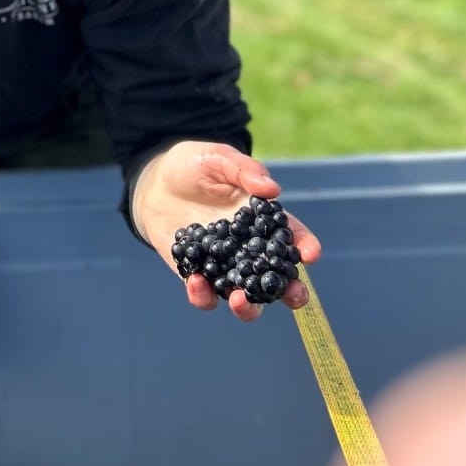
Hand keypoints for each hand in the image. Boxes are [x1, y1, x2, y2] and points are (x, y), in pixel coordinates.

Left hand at [132, 140, 321, 321]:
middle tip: (295, 296)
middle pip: (276, 278)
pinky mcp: (195, 275)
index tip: (311, 253)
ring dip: (248, 306)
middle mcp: (247, 249)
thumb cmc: (193, 166)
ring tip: (241, 299)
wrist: (154, 182)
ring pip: (245, 298)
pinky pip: (204, 295)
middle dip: (291, 291)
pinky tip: (196, 281)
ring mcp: (223, 266)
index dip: (305, 246)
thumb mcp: (218, 158)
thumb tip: (272, 188)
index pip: (290, 236)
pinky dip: (203, 295)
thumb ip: (244, 171)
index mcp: (261, 220)